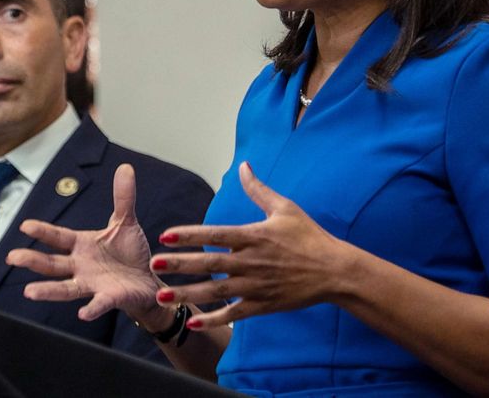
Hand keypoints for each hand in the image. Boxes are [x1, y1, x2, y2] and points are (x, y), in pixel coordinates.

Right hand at [6, 164, 165, 323]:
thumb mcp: (126, 222)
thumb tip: (125, 167)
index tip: (25, 226)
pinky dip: (91, 309)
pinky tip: (82, 313)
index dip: (42, 232)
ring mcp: (93, 284)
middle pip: (53, 264)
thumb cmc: (130, 253)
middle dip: (33, 261)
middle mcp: (82, 265)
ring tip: (29, 292)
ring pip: (66, 288)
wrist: (147, 281)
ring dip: (48, 291)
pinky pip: (98, 304)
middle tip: (12, 258)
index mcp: (82, 245)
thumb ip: (122, 197)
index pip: (58, 237)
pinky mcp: (110, 298)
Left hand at [151, 162, 351, 329]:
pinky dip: (213, 320)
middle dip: (180, 265)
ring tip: (161, 297)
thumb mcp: (285, 208)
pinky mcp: (262, 305)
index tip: (165, 235)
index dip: (189, 235)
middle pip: (209, 264)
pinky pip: (234, 314)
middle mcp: (251, 262)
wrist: (335, 271)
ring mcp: (255, 286)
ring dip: (188, 295)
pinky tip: (192, 323)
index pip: (215, 235)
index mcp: (253, 236)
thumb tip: (242, 165)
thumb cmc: (309, 236)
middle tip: (153, 265)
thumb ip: (258, 189)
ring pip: (216, 292)